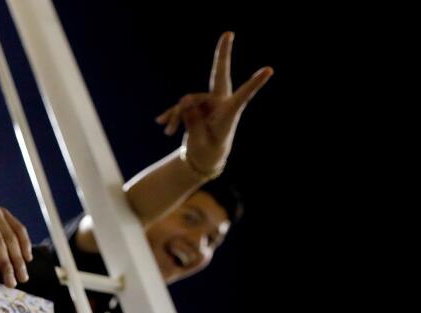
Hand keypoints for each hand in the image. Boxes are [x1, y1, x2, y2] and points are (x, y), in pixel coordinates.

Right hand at [155, 32, 272, 175]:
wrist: (202, 158)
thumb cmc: (206, 151)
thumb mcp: (198, 141)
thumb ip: (192, 121)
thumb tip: (184, 100)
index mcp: (229, 115)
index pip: (243, 97)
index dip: (254, 84)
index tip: (269, 71)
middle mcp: (220, 103)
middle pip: (219, 75)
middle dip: (222, 55)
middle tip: (228, 34)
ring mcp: (208, 103)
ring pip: (188, 101)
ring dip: (177, 115)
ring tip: (167, 130)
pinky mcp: (196, 106)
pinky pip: (181, 106)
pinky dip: (173, 115)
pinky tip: (163, 124)